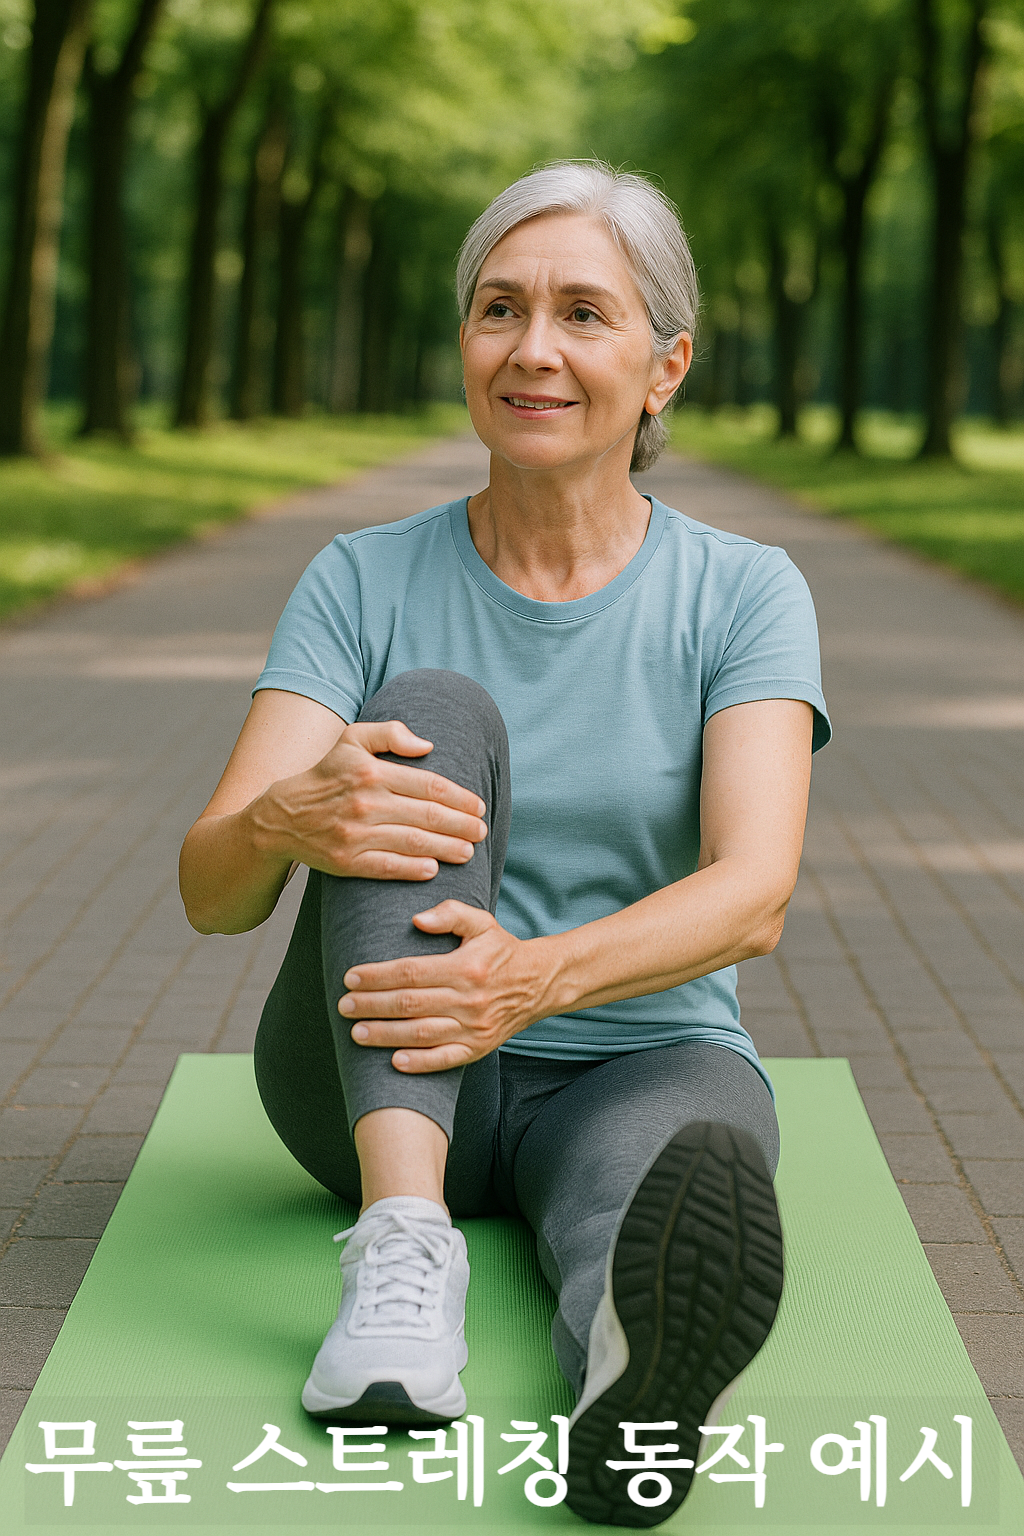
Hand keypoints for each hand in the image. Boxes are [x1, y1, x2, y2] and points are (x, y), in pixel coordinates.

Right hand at [252, 720, 487, 880]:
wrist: (282, 816)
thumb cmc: (327, 775)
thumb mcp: (352, 740)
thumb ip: (390, 733)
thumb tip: (427, 745)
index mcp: (372, 772)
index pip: (429, 785)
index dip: (460, 798)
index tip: (479, 806)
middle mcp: (365, 803)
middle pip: (427, 816)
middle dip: (462, 825)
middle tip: (482, 831)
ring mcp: (355, 834)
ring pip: (413, 842)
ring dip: (446, 848)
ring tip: (468, 852)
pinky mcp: (346, 862)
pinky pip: (387, 867)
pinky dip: (413, 870)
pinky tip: (433, 870)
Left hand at [339, 900, 557, 1071]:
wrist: (540, 984)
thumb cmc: (502, 951)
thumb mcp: (482, 923)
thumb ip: (450, 914)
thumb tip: (417, 920)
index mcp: (466, 967)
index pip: (411, 972)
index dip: (378, 976)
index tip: (351, 977)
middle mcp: (470, 999)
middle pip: (411, 1004)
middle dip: (372, 1005)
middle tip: (344, 1005)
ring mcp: (474, 1027)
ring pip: (422, 1033)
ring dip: (386, 1035)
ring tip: (356, 1033)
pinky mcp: (479, 1048)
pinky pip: (446, 1059)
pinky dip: (420, 1062)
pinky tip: (394, 1062)